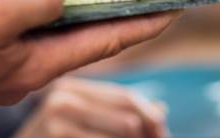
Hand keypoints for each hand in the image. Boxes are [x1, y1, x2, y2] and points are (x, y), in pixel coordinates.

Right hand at [16, 77, 168, 137]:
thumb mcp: (80, 127)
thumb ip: (115, 116)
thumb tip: (158, 112)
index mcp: (72, 88)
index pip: (128, 98)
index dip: (152, 119)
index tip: (163, 135)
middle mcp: (63, 95)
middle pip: (131, 118)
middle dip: (149, 137)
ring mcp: (57, 116)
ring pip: (126, 133)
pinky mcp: (56, 134)